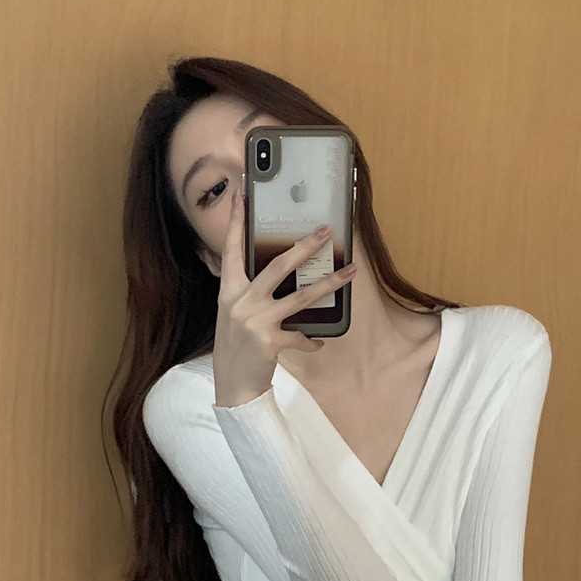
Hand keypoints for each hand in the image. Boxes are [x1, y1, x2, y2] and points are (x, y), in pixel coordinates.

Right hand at [213, 190, 356, 406]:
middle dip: (305, 247)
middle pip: (278, 266)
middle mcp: (241, 302)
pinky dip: (313, 340)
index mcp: (229, 291)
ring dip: (330, 283)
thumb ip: (248, 292)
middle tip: (325, 232)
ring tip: (351, 271)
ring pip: (301, 297)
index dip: (236, 222)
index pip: (231, 249)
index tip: (240, 195)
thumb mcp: (233, 314)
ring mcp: (256, 322)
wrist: (232, 385)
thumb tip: (276, 273)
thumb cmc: (235, 346)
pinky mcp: (270, 342)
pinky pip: (302, 336)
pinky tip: (319, 342)